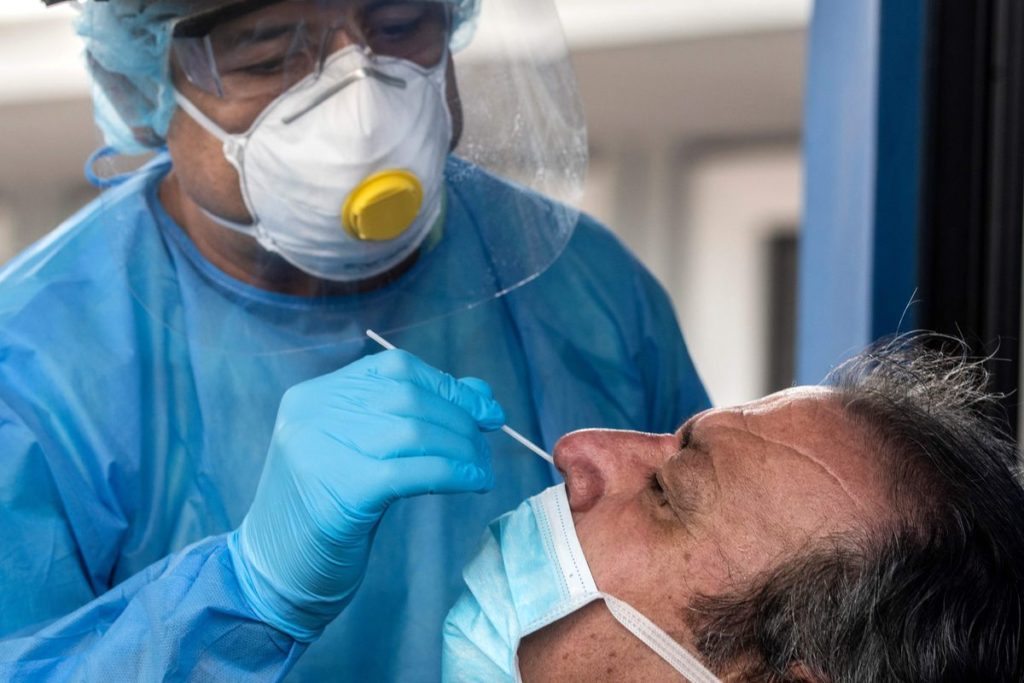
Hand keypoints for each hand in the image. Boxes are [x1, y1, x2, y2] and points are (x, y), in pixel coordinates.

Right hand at [228, 350, 504, 640]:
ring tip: (482, 469)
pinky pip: (411, 471)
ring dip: (462, 449)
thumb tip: (479, 392)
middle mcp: (311, 413)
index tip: (486, 410)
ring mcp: (318, 450)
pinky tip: (474, 482)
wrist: (274, 575)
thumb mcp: (361, 452)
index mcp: (313, 395)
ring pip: (413, 431)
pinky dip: (453, 473)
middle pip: (408, 397)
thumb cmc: (326, 511)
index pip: (394, 369)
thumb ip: (410, 415)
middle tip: (485, 447)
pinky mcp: (337, 493)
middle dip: (460, 420)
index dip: (447, 386)